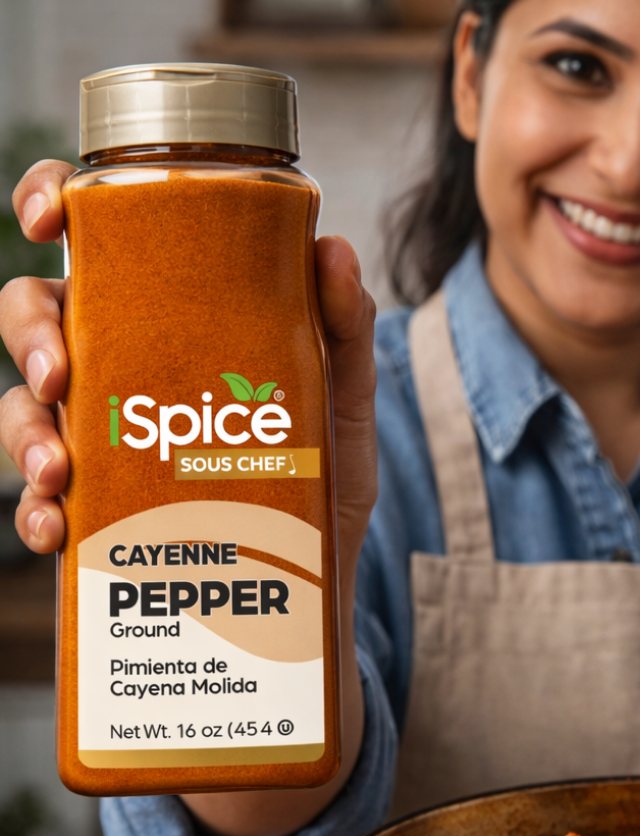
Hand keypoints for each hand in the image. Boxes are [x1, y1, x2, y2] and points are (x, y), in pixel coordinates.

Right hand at [0, 161, 378, 574]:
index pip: (98, 241)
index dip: (52, 204)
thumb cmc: (327, 469)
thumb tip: (333, 248)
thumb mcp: (346, 396)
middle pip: (39, 313)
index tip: (47, 218)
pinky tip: (59, 526)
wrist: (319, 566)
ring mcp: (108, 435)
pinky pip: (41, 502)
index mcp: (175, 317)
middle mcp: (128, 365)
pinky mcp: (101, 505)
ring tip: (58, 470)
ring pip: (24, 407)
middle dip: (30, 333)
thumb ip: (345, 327)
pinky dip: (37, 513)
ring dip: (24, 432)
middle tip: (59, 375)